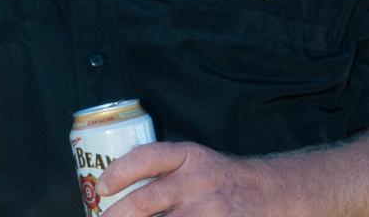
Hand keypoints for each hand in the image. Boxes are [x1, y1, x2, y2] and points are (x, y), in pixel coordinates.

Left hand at [97, 141, 280, 216]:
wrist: (267, 192)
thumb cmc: (217, 178)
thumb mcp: (191, 161)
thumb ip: (160, 170)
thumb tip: (108, 188)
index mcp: (187, 157)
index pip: (145, 158)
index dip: (118, 172)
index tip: (101, 187)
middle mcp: (196, 181)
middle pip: (144, 201)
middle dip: (116, 215)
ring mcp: (208, 210)